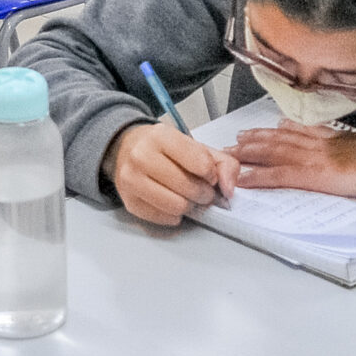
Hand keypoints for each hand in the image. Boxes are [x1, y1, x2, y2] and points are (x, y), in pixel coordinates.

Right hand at [106, 123, 237, 225]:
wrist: (127, 148)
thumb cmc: (165, 149)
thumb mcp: (195, 146)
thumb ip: (223, 163)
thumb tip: (229, 189)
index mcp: (162, 136)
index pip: (201, 164)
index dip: (212, 175)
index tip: (209, 175)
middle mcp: (142, 156)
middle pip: (190, 188)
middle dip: (204, 194)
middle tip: (203, 191)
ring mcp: (131, 180)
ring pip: (176, 206)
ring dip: (190, 206)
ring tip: (188, 198)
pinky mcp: (129, 201)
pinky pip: (163, 218)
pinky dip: (174, 215)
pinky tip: (172, 204)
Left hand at [232, 122, 355, 197]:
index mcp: (334, 138)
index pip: (304, 130)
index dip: (285, 127)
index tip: (275, 124)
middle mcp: (317, 144)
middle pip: (281, 138)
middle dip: (258, 138)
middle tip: (239, 138)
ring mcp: (310, 158)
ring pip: (272, 152)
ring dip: (250, 152)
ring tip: (233, 153)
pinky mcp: (308, 175)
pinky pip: (276, 175)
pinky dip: (258, 177)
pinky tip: (244, 179)